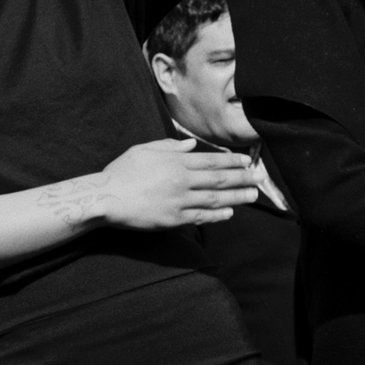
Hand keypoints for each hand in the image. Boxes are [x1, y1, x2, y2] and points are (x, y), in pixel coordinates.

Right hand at [95, 138, 257, 229]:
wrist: (106, 198)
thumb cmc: (121, 172)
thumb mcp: (143, 150)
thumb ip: (169, 146)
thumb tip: (191, 145)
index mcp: (175, 161)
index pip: (211, 160)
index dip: (232, 161)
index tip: (247, 162)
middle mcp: (181, 180)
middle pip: (219, 179)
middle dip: (241, 178)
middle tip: (258, 179)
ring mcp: (179, 201)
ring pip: (215, 198)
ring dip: (236, 197)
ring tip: (252, 196)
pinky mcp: (174, 219)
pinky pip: (202, 217)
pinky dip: (218, 215)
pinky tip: (229, 212)